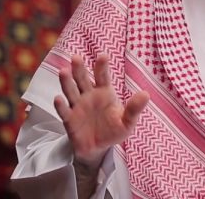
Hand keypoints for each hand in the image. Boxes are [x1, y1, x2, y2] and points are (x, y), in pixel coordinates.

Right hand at [54, 53, 149, 167]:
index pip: (103, 76)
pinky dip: (61, 105)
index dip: (102, 66)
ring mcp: (78, 106)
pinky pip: (64, 111)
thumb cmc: (114, 131)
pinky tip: (58, 98)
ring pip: (71, 91)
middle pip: (83, 79)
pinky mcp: (70, 119)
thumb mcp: (127, 122)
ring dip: (66, 82)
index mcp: (104, 92)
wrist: (98, 149)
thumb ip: (134, 108)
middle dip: (79, 68)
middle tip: (75, 58)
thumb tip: (146, 94)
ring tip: (63, 71)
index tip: (102, 55)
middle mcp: (89, 95)